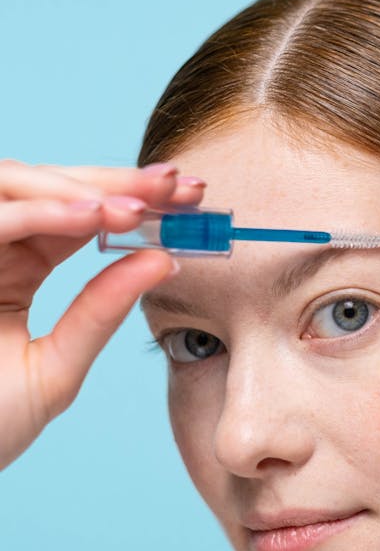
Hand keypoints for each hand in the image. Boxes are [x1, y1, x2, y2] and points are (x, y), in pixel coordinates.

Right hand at [0, 159, 205, 470]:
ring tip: (134, 208)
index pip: (78, 216)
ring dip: (79, 190)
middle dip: (116, 180)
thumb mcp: (55, 370)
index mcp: (16, 267)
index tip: (191, 197)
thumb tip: (163, 259)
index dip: (133, 199)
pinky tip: (91, 218)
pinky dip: (39, 211)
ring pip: (15, 182)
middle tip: (175, 186)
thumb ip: (100, 313)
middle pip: (50, 186)